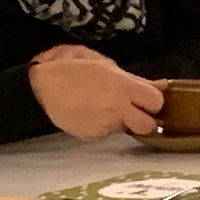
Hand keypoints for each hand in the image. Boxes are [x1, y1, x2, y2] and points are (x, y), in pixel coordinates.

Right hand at [29, 43, 163, 140]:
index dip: (152, 101)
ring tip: (102, 107)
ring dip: (120, 121)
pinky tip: (89, 113)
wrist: (38, 86)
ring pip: (125, 129)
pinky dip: (102, 126)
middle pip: (148, 125)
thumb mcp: (104, 63)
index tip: (145, 99)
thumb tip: (161, 85)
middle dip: (144, 119)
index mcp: (122, 86)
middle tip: (132, 110)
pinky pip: (106, 133)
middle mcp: (116, 108)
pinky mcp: (91, 136)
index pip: (156, 102)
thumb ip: (135, 78)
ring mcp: (103, 124)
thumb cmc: (71, 67)